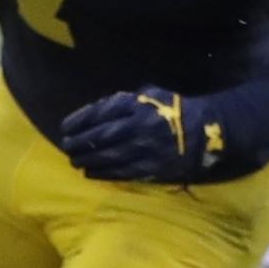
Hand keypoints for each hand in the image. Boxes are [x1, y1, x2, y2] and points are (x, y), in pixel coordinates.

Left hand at [58, 86, 225, 181]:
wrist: (204, 130)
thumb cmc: (173, 109)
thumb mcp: (150, 94)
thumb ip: (125, 101)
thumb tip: (97, 111)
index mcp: (137, 105)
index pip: (100, 113)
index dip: (79, 121)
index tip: (64, 127)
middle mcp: (139, 126)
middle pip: (101, 136)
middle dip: (80, 143)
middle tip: (66, 147)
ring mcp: (146, 149)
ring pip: (109, 156)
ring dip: (89, 160)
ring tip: (75, 161)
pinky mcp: (152, 167)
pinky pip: (124, 171)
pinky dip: (105, 173)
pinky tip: (91, 173)